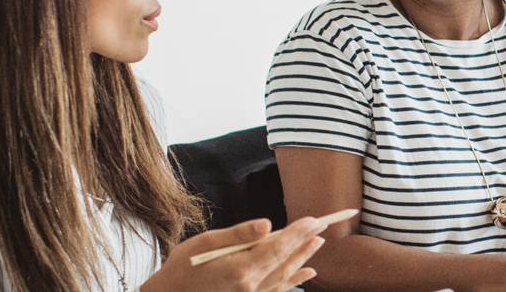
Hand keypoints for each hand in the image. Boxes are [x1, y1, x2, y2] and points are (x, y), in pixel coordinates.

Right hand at [143, 217, 325, 291]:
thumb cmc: (182, 268)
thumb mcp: (206, 243)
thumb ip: (239, 235)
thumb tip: (268, 224)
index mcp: (240, 270)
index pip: (278, 247)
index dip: (298, 233)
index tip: (314, 220)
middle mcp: (249, 287)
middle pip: (285, 261)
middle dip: (305, 243)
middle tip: (323, 226)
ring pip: (284, 276)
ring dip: (303, 259)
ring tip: (318, 243)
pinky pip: (277, 291)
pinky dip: (293, 281)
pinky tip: (306, 272)